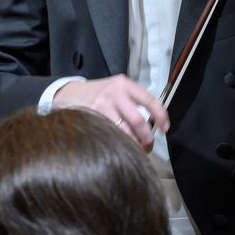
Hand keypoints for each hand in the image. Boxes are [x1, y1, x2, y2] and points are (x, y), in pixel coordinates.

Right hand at [53, 75, 169, 150]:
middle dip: (146, 138)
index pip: (150, 100)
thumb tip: (153, 123)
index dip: (160, 116)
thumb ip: (133, 100)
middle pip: (138, 121)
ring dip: (133, 144)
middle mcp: (115, 93)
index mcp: (125, 84)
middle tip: (148, 146)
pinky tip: (119, 148)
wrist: (70, 93)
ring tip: (135, 150)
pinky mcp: (92, 117)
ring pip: (124, 132)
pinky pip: (110, 135)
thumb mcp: (116, 88)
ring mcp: (102, 106)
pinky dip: (118, 144)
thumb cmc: (98, 93)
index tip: (164, 128)